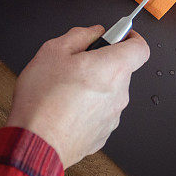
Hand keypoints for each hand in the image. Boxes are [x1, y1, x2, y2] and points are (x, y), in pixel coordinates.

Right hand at [5, 25, 149, 167]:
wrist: (35, 144)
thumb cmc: (42, 101)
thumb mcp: (52, 52)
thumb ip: (79, 35)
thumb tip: (93, 32)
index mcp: (112, 68)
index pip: (140, 48)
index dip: (131, 38)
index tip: (119, 35)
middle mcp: (119, 93)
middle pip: (120, 70)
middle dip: (102, 63)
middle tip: (76, 65)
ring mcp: (113, 116)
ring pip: (109, 92)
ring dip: (94, 87)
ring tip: (65, 90)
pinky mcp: (103, 134)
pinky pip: (101, 112)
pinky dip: (88, 108)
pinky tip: (66, 109)